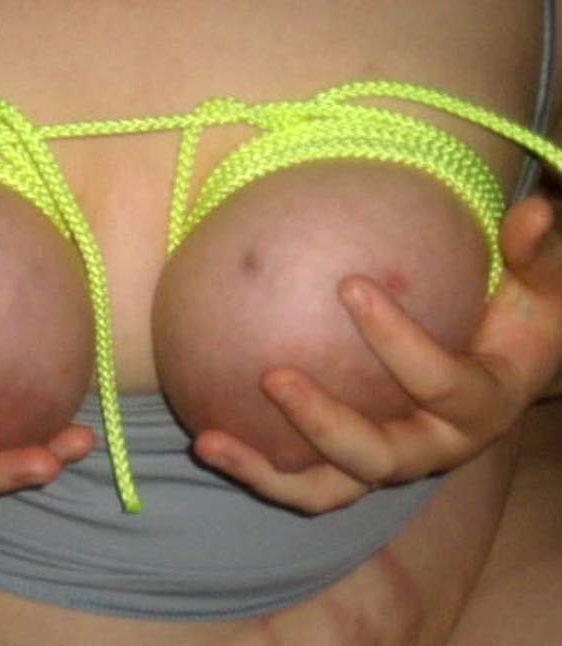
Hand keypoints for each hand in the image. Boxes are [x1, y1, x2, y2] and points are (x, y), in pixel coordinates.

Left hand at [193, 196, 561, 513]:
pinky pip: (303, 481)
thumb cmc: (520, 319)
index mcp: (482, 406)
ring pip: (328, 489)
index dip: (398, 342)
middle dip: (324, 422)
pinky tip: (205, 436)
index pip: (442, 384)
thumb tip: (539, 207)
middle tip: (273, 376)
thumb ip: (535, 253)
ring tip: (206, 441)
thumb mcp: (541, 285)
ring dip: (266, 472)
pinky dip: (257, 469)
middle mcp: (435, 448)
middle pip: (379, 457)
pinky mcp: (352, 468)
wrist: (503, 371)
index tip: (349, 284)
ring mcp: (388, 464)